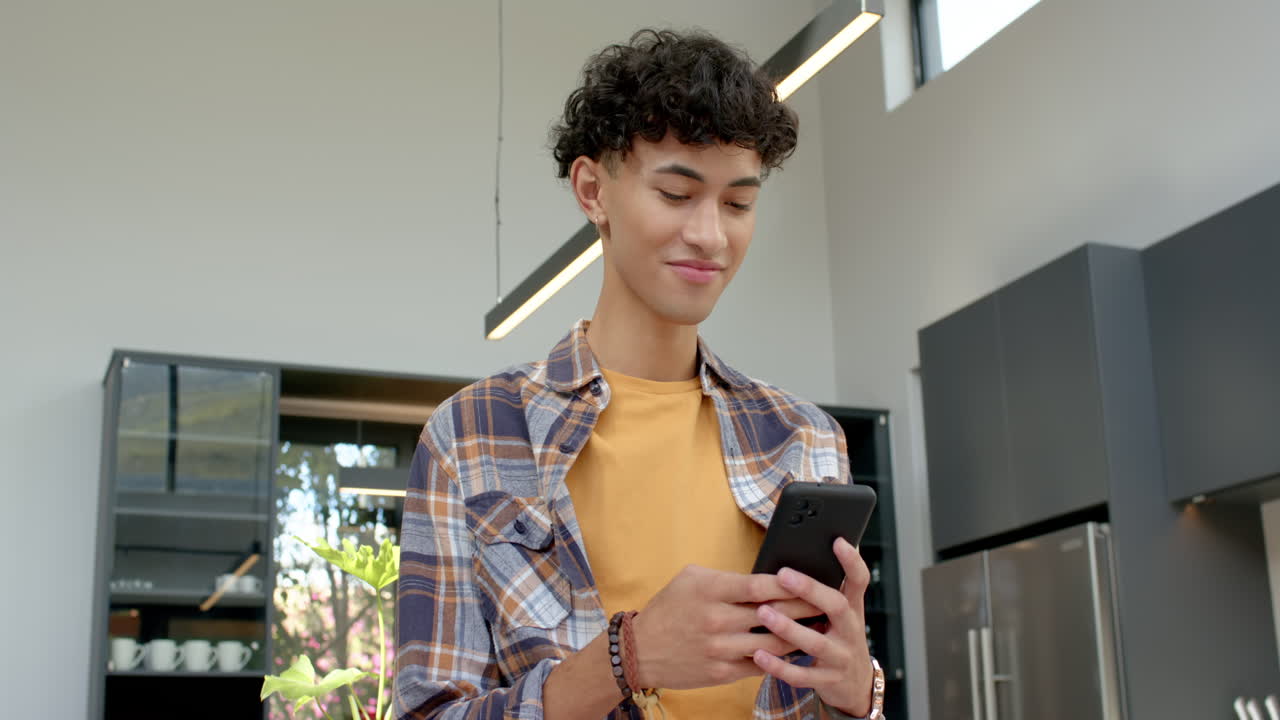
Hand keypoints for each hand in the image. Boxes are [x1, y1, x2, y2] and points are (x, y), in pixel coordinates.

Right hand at [630, 565, 822, 690]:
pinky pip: (761, 664)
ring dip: (799, 636)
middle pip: (774, 614)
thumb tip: (763, 578)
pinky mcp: (722, 672)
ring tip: (818, 627)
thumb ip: (726, 577)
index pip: (761, 585)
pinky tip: (796, 649)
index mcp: (710, 591)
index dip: (791, 583)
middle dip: (805, 608)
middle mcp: (717, 620)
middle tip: (826, 602)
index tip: (810, 579)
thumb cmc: (668, 608)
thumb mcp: (691, 579)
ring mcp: (721, 649)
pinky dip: (780, 657)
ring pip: (773, 643)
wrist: (640, 651)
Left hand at [750, 538, 874, 716]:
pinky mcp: (828, 681)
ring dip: (788, 627)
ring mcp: (841, 657)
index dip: (852, 561)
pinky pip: (801, 675)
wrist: (856, 684)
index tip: (838, 541)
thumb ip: (825, 590)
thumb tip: (802, 552)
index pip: (859, 581)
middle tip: (783, 574)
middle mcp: (851, 630)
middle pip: (836, 606)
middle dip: (810, 589)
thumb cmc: (838, 637)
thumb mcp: (840, 614)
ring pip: (815, 642)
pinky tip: (758, 655)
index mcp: (853, 609)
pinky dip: (778, 666)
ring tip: (763, 612)